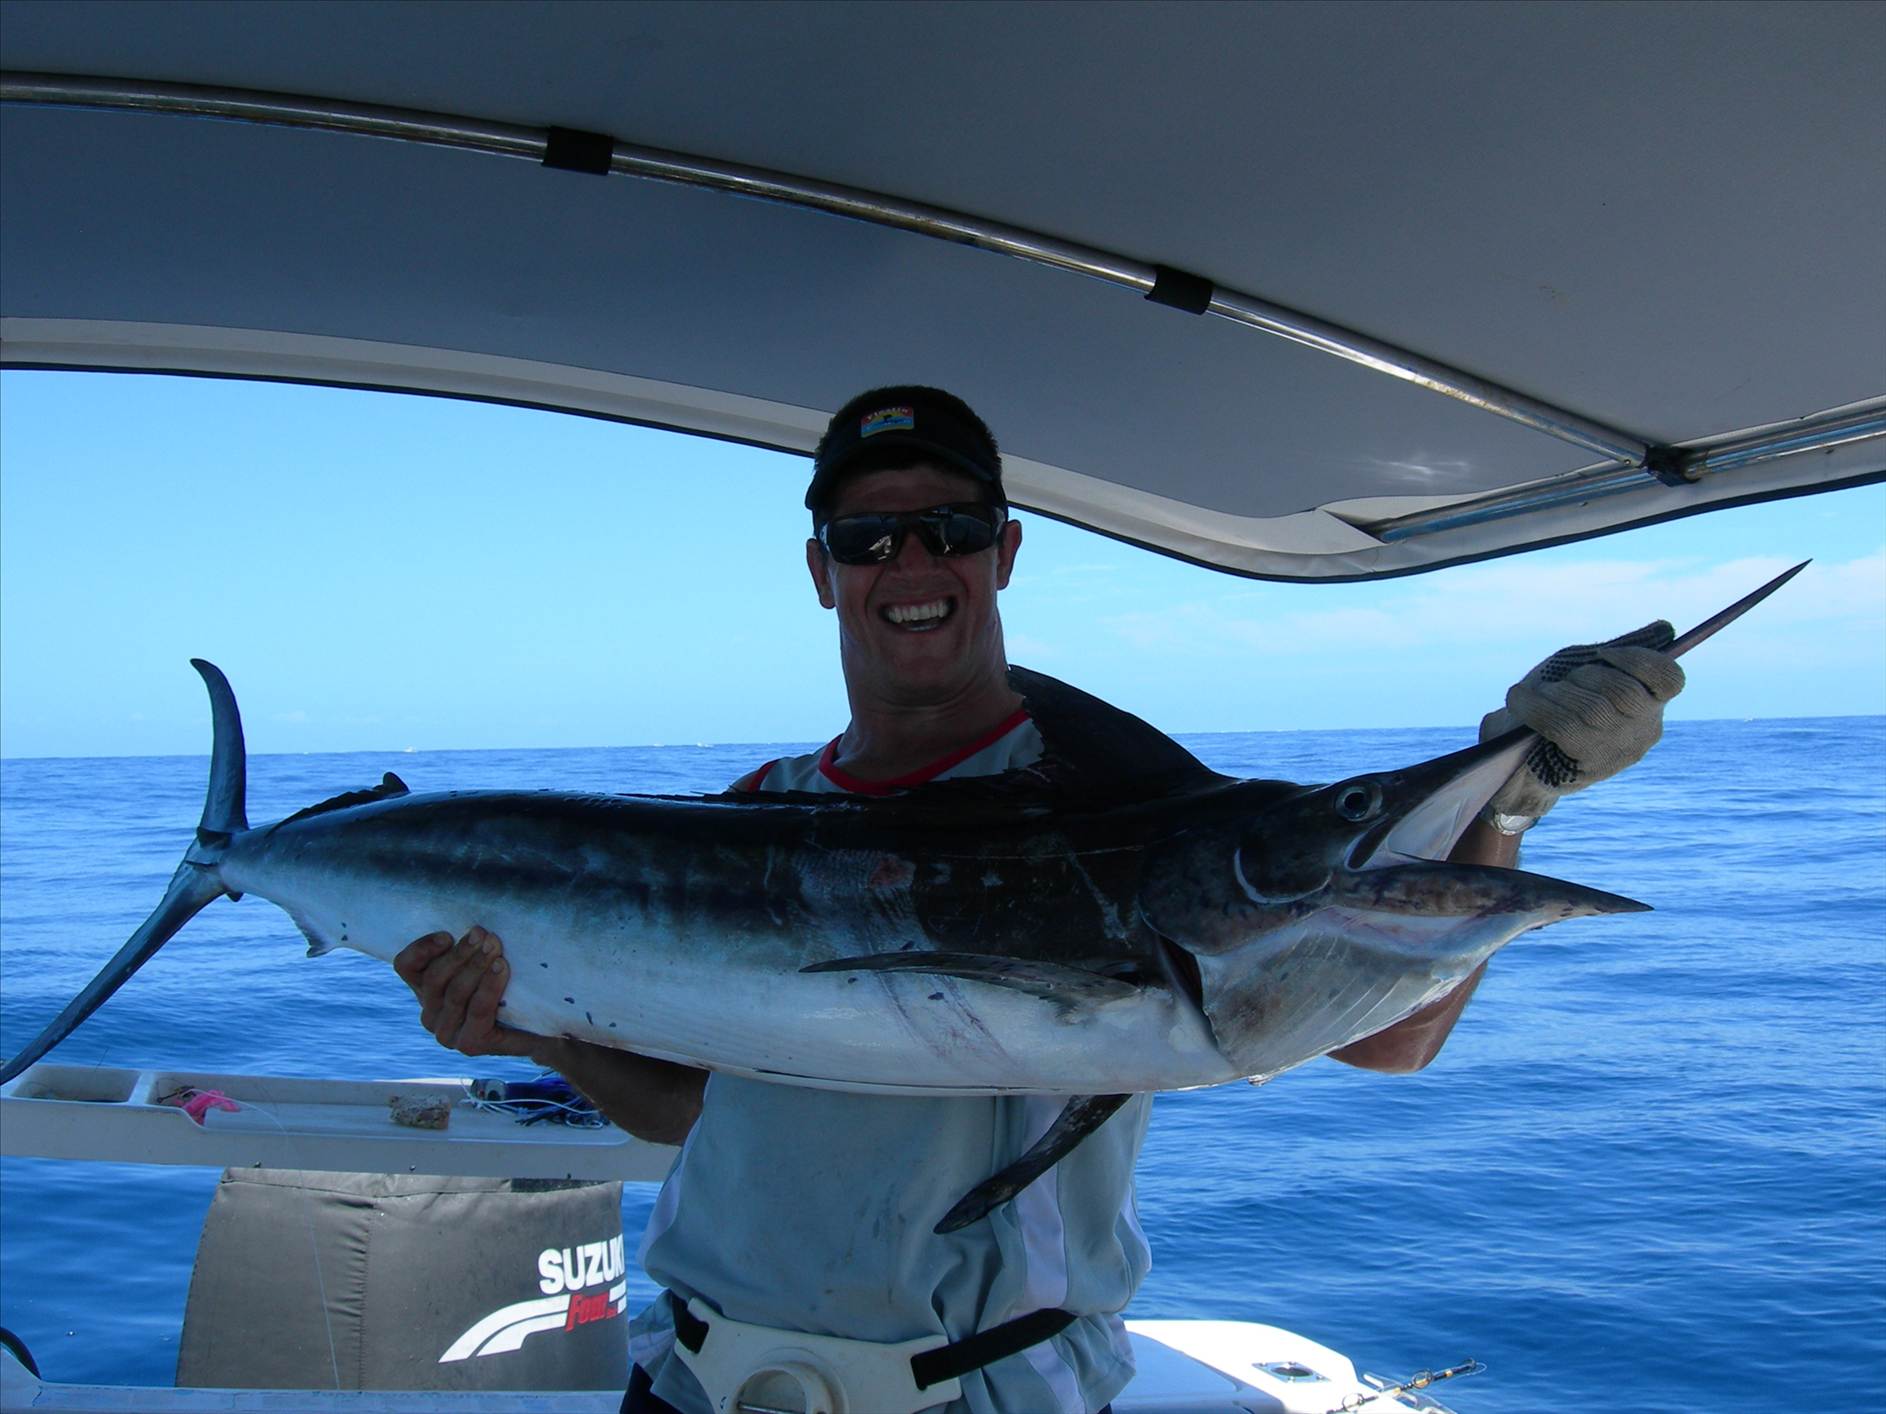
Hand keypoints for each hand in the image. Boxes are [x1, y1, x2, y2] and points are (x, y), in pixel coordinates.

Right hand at [393, 925, 540, 1058]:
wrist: (540, 1026)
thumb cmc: (509, 986)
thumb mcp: (483, 962)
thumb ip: (470, 947)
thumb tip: (474, 922)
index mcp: (425, 990)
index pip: (406, 966)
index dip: (421, 948)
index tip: (447, 934)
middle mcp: (430, 1014)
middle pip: (435, 978)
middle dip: (460, 953)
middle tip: (483, 934)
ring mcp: (447, 1033)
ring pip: (456, 993)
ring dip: (476, 965)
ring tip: (495, 946)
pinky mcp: (469, 1045)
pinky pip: (477, 1009)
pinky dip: (489, 985)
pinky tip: (501, 967)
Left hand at [1479, 621, 1685, 822]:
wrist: (1519, 757)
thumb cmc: (1558, 705)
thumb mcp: (1587, 675)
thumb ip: (1618, 655)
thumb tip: (1665, 628)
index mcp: (1651, 703)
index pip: (1668, 680)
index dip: (1639, 659)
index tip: (1603, 653)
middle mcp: (1643, 730)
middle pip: (1624, 692)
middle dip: (1585, 676)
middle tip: (1562, 679)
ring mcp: (1618, 751)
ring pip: (1594, 710)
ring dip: (1557, 692)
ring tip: (1536, 691)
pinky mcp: (1587, 767)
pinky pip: (1564, 727)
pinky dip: (1535, 705)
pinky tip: (1518, 697)